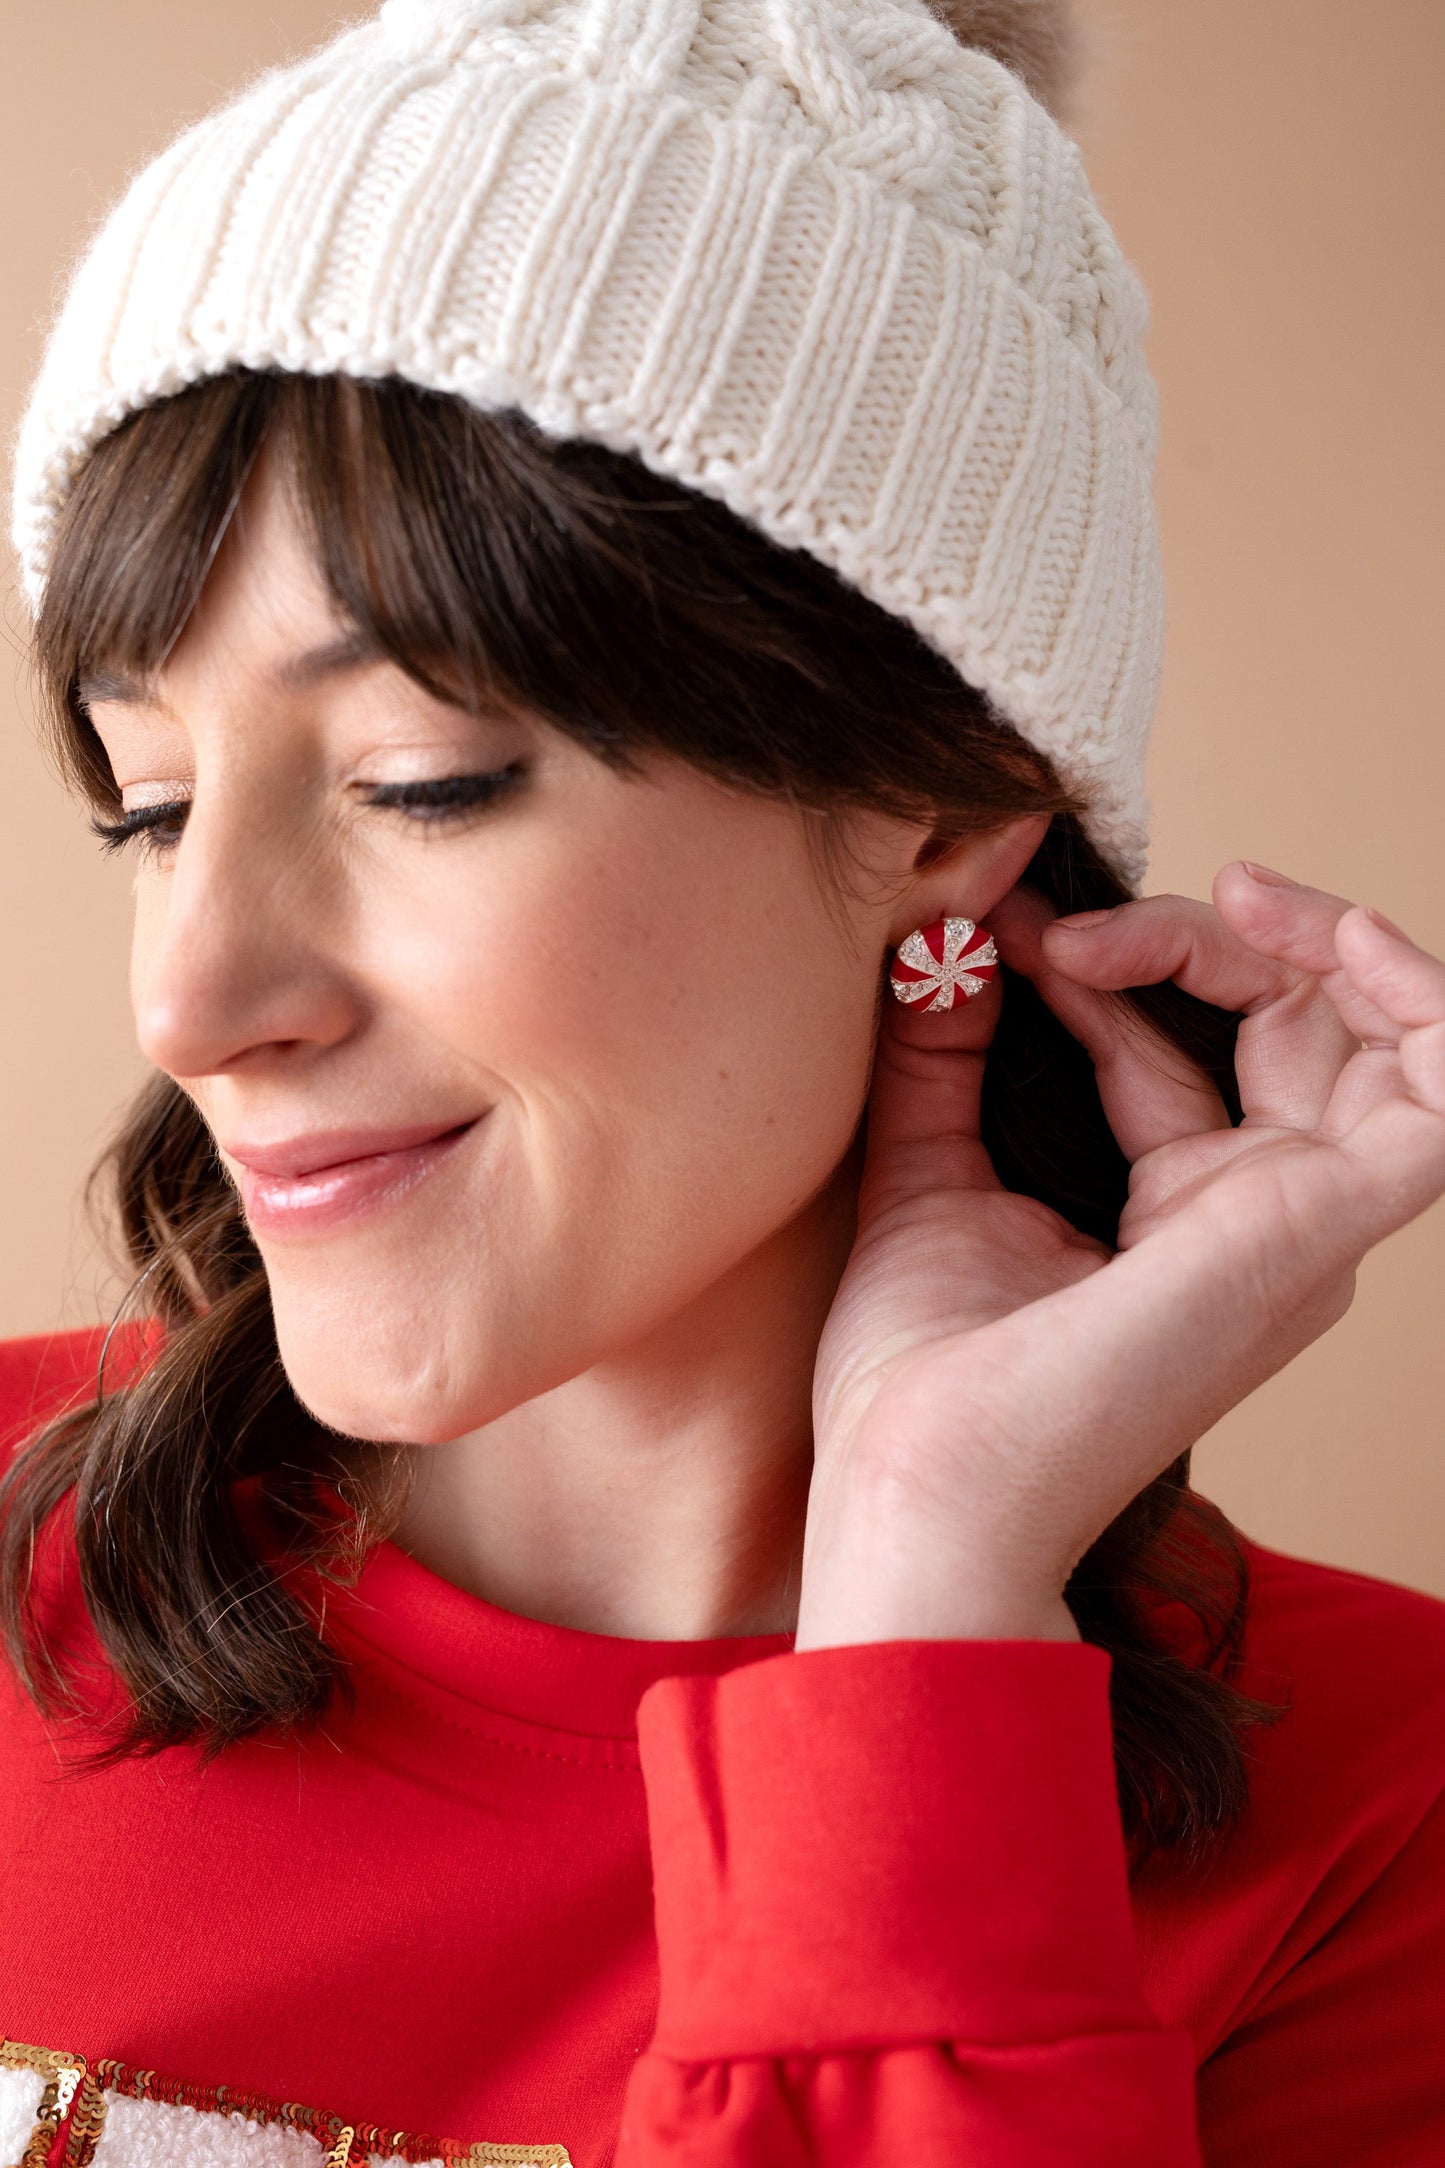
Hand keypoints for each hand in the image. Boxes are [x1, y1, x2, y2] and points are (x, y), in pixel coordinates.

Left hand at [795, 863, 1444, 1650]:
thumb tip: (949, 929)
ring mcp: (1299, 1221)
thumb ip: (946, 1048)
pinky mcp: (1319, 1226)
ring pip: (1369, 1037)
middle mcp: (1259, 1213)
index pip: (1193, 1044)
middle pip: (1287, 1023)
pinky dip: (1431, 1009)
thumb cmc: (920, 1374)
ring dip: (1309, 940)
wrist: (921, 1481)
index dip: (1120, 960)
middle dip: (1195, 936)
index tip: (1006, 929)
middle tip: (1067, 924)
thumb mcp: (927, 1167)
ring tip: (1226, 893)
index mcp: (1183, 1210)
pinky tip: (1354, 942)